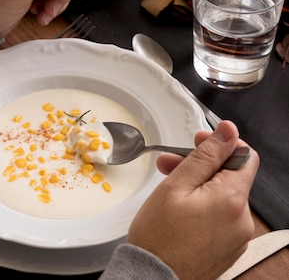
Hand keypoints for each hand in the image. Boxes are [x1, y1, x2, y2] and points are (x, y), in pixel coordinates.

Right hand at [127, 120, 258, 279]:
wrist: (152, 278)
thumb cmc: (160, 237)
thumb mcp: (178, 184)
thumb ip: (206, 155)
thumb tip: (228, 132)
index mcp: (233, 199)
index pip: (245, 156)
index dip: (221, 144)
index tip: (201, 142)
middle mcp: (243, 220)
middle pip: (230, 176)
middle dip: (202, 165)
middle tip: (172, 163)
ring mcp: (237, 237)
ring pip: (223, 195)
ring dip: (199, 184)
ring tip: (170, 187)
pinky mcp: (228, 247)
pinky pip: (221, 216)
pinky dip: (203, 205)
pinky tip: (180, 207)